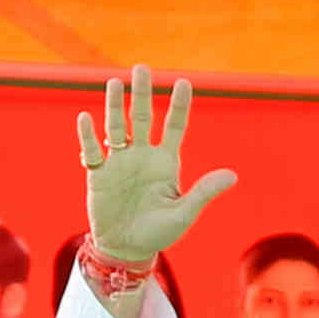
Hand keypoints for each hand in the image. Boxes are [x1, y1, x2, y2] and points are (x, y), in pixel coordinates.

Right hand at [76, 67, 237, 266]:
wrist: (127, 249)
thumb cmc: (159, 233)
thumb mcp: (184, 214)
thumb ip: (204, 192)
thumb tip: (232, 175)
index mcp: (166, 161)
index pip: (174, 126)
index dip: (179, 105)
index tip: (183, 83)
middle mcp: (142, 155)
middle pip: (142, 117)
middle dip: (142, 93)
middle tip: (141, 68)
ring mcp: (119, 162)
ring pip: (116, 127)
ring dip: (115, 106)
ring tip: (114, 83)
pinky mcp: (98, 174)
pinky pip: (92, 150)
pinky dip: (88, 136)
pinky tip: (86, 118)